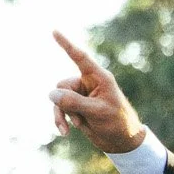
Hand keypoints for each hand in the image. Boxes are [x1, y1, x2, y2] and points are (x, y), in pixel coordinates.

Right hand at [49, 30, 147, 153]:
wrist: (122, 142)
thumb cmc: (117, 123)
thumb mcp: (96, 112)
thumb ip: (74, 102)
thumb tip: (51, 94)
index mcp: (99, 78)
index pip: (80, 57)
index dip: (67, 45)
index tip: (54, 31)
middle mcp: (88, 83)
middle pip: (62, 85)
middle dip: (65, 102)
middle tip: (79, 118)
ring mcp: (81, 95)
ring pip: (59, 98)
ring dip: (61, 114)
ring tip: (68, 129)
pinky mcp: (77, 107)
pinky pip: (60, 108)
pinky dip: (61, 119)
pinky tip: (65, 132)